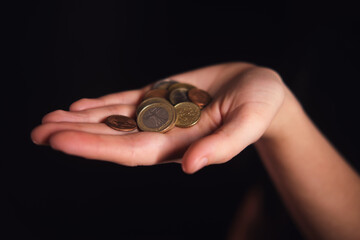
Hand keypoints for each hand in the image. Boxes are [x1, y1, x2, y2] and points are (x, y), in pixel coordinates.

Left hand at [31, 62, 284, 172]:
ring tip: (49, 118)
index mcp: (180, 145)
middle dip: (77, 134)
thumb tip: (191, 167)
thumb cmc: (260, 107)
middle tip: (39, 131)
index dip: (95, 147)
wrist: (259, 89)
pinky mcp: (162, 95)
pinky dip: (102, 103)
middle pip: (114, 137)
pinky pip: (126, 101)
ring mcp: (160, 114)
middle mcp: (164, 133)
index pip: (130, 151)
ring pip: (114, 119)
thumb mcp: (248, 122)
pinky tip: (80, 104)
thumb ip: (223, 146)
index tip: (60, 141)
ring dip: (82, 119)